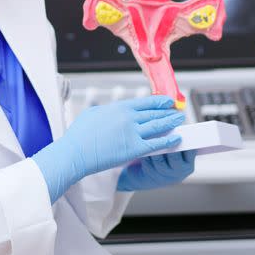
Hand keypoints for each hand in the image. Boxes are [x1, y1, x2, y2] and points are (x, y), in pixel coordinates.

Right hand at [32, 95, 184, 202]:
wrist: (75, 153)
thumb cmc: (79, 135)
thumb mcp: (93, 113)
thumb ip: (107, 110)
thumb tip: (114, 110)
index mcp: (119, 107)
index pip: (145, 102)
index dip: (158, 101)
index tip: (167, 101)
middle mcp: (129, 117)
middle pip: (154, 113)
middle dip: (168, 111)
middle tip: (177, 111)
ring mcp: (132, 133)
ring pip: (158, 126)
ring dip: (171, 123)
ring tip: (180, 120)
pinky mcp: (134, 149)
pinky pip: (156, 144)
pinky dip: (168, 140)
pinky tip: (176, 138)